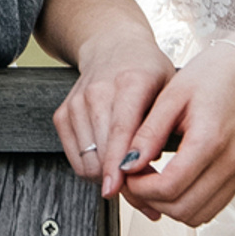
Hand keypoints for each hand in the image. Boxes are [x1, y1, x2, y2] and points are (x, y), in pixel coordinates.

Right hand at [51, 35, 174, 197]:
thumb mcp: (170, 91)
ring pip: (86, 160)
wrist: (113, 46)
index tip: (117, 189)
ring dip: (107, 176)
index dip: (117, 163)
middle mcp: (98, 91)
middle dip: (121, 180)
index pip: (120, 130)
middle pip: (101, 151)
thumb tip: (152, 172)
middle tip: (143, 186)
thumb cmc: (147, 71)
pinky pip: (75, 158)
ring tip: (128, 172)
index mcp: (130, 82)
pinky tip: (110, 160)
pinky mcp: (63, 113)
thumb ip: (164, 129)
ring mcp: (77, 102)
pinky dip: (92, 168)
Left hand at [118, 42, 234, 227]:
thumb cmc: (212, 77)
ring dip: (168, 206)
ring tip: (149, 180)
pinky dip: (187, 203)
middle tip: (133, 179)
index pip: (171, 186)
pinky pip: (211, 208)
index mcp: (210, 141)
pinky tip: (170, 182)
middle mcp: (230, 165)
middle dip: (151, 200)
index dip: (141, 187)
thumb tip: (127, 163)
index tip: (125, 174)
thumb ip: (149, 133)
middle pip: (183, 208)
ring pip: (198, 216)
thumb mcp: (171, 96)